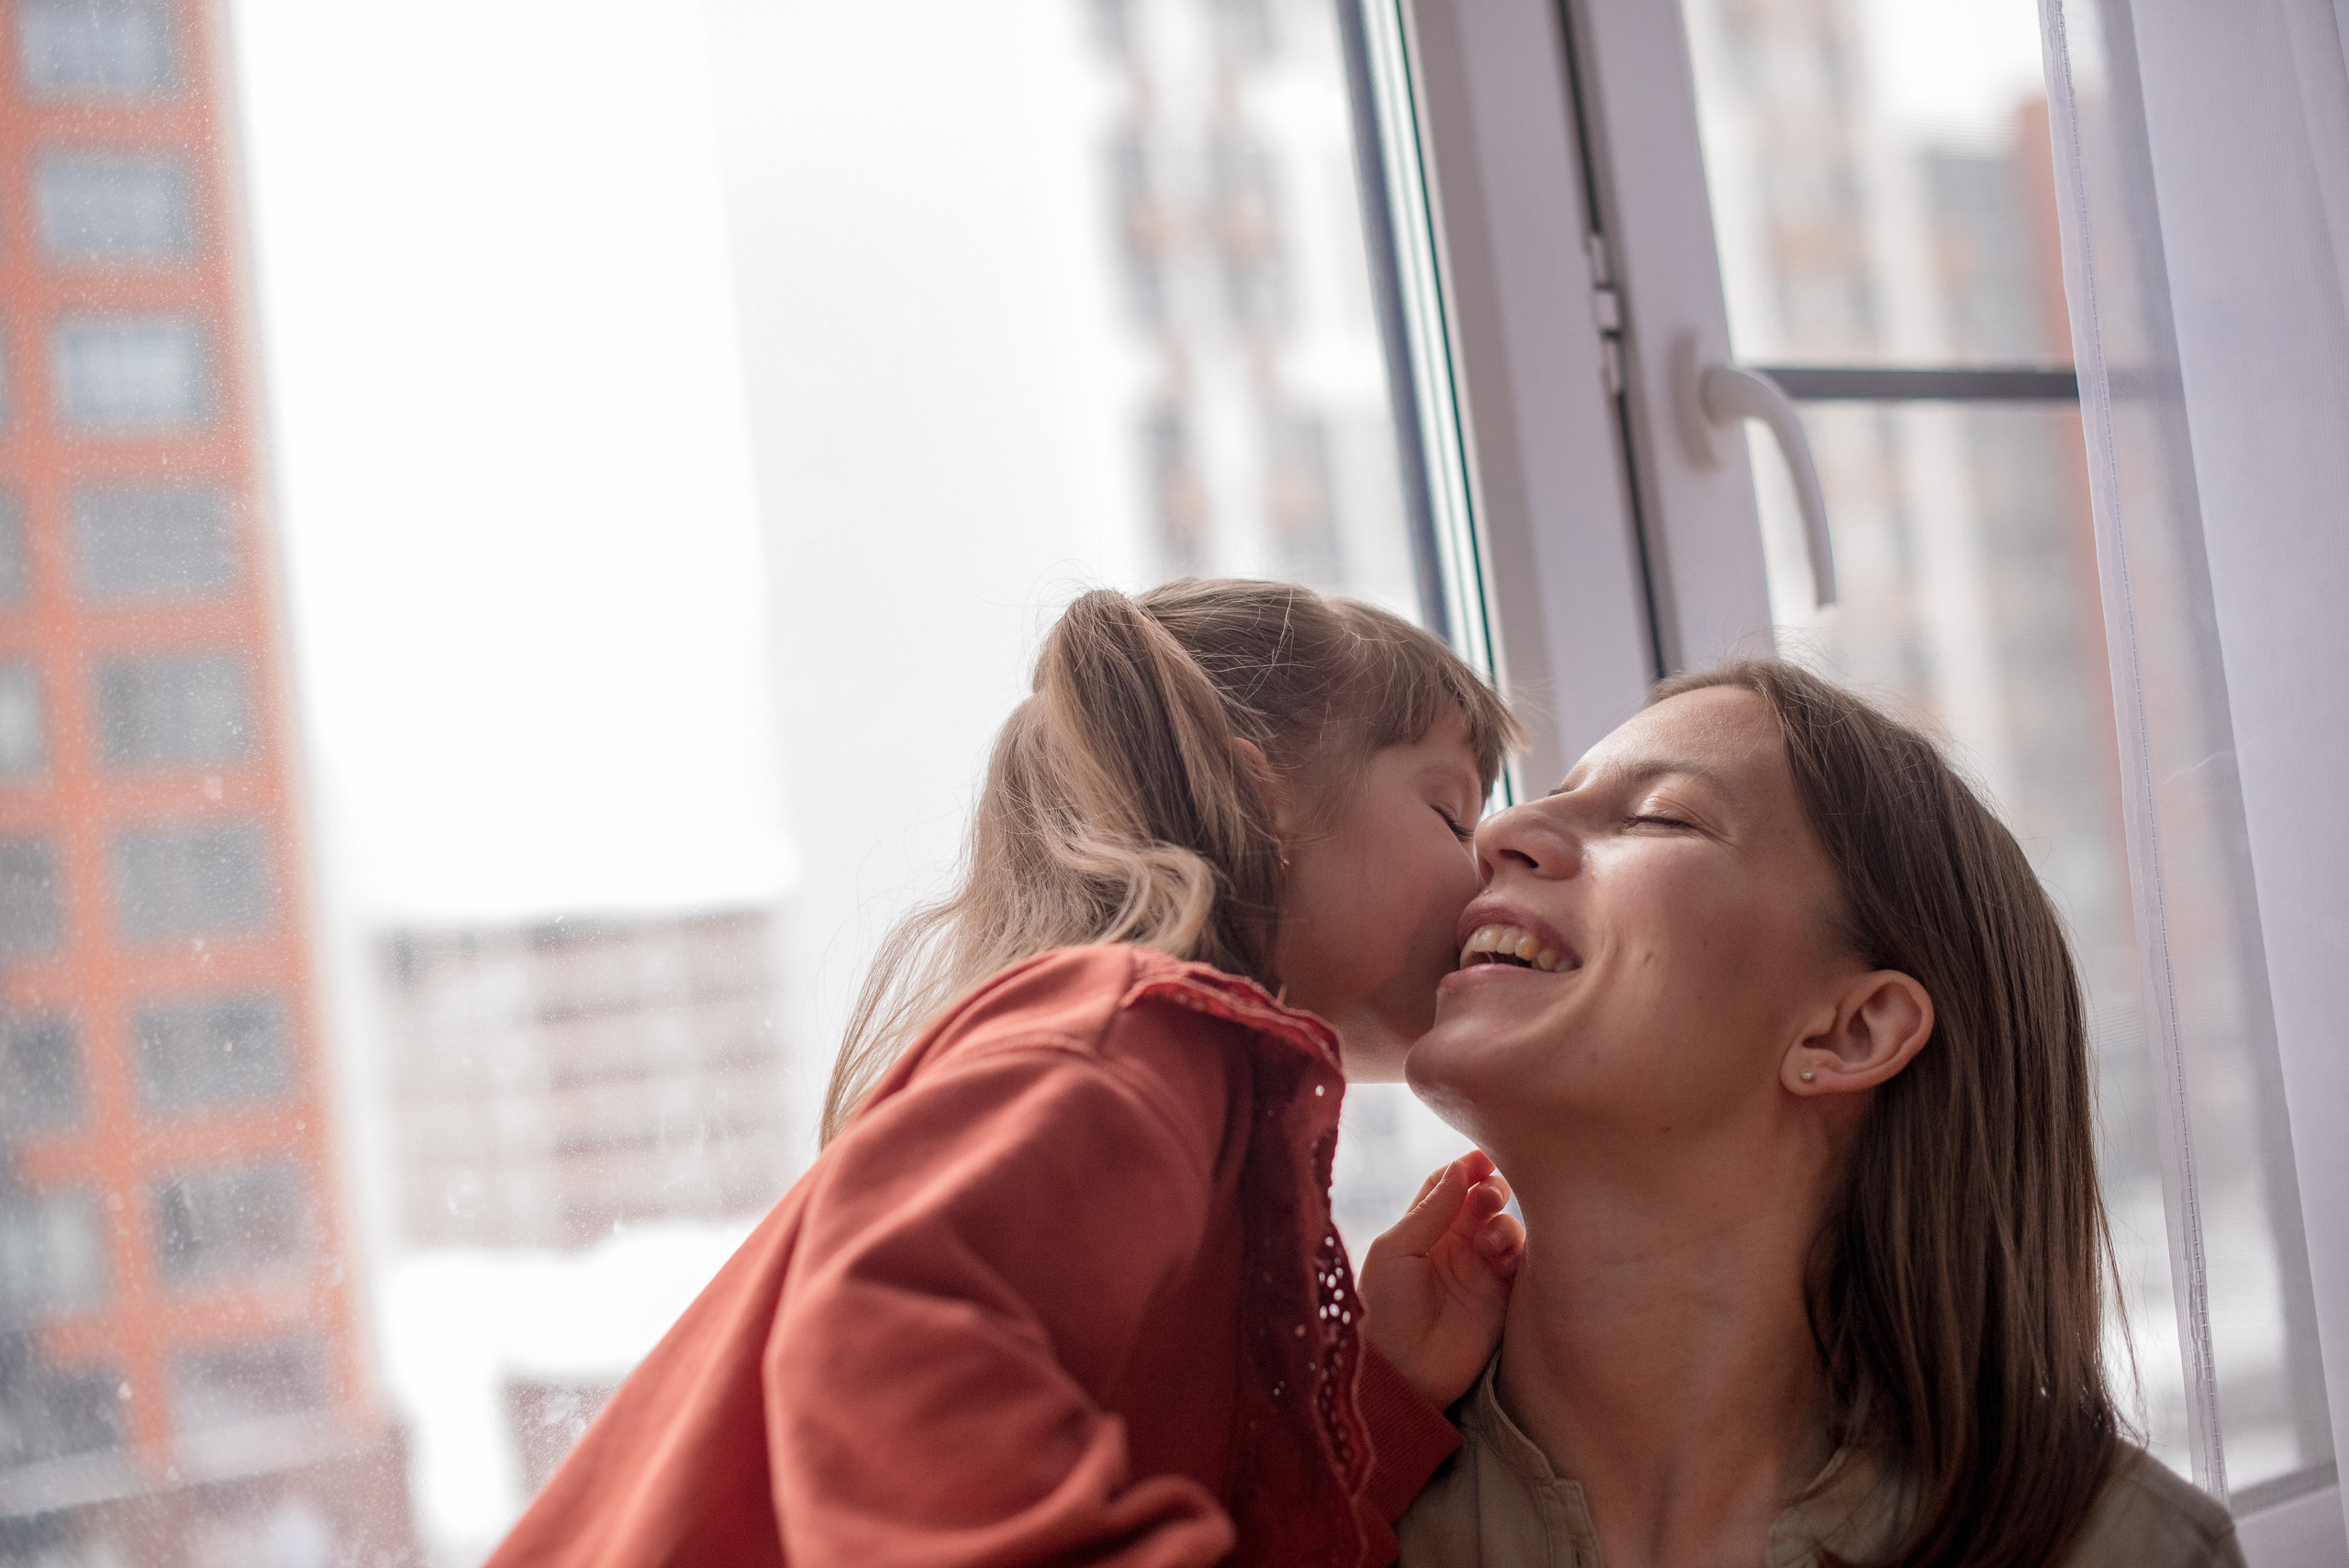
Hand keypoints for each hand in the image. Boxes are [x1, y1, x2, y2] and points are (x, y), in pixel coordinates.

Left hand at [1355, 1151, 1523, 1410]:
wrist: (1402, 1371)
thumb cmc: (1384, 1309)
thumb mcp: (1394, 1252)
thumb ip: (1430, 1211)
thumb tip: (1459, 1169)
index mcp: (1423, 1228)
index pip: (1449, 1185)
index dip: (1464, 1168)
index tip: (1480, 1159)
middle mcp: (1455, 1244)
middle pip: (1483, 1200)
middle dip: (1491, 1189)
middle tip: (1489, 1195)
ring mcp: (1481, 1269)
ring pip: (1506, 1227)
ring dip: (1503, 1221)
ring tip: (1490, 1238)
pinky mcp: (1503, 1297)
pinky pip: (1523, 1263)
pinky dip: (1520, 1249)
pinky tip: (1504, 1253)